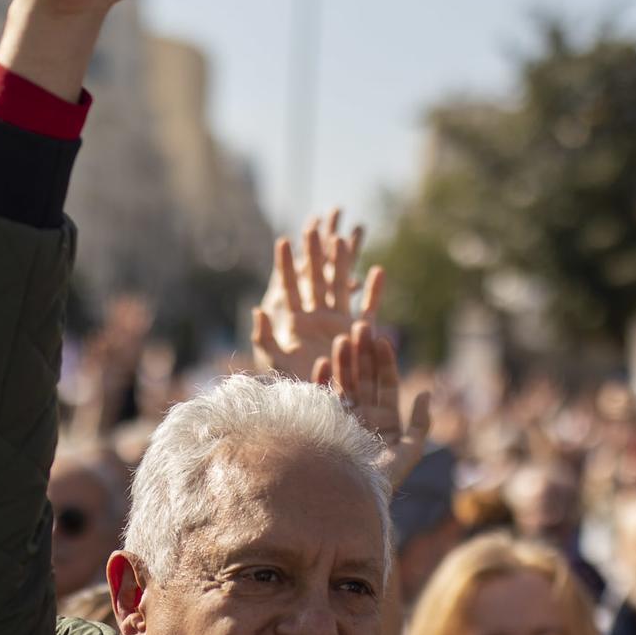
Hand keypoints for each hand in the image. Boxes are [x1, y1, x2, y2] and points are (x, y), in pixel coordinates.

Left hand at [253, 214, 382, 379]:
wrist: (325, 406)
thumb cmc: (296, 388)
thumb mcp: (275, 362)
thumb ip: (264, 338)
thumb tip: (257, 309)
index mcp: (296, 323)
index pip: (289, 288)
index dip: (286, 265)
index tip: (282, 241)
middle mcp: (318, 318)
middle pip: (315, 280)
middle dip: (313, 254)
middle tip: (312, 228)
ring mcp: (340, 323)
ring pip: (341, 286)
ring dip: (342, 264)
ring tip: (342, 239)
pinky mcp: (359, 334)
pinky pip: (369, 308)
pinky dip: (374, 292)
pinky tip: (378, 271)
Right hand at [315, 322, 430, 493]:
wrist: (352, 500)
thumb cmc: (383, 481)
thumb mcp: (409, 453)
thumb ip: (420, 425)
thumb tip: (425, 393)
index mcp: (386, 419)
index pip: (387, 383)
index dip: (385, 361)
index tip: (383, 339)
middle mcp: (364, 415)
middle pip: (364, 378)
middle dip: (362, 352)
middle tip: (360, 327)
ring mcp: (342, 419)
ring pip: (343, 383)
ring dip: (342, 361)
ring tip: (342, 339)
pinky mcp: (322, 424)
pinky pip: (321, 398)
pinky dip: (321, 382)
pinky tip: (320, 364)